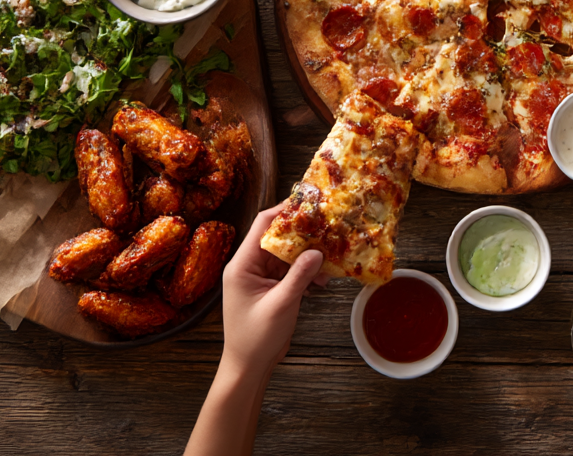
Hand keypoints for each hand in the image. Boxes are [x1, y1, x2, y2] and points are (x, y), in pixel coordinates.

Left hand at [219, 204, 327, 378]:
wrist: (248, 368)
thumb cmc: (255, 339)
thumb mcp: (280, 305)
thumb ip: (299, 276)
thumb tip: (317, 251)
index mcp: (242, 265)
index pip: (262, 225)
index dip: (284, 211)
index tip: (309, 204)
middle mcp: (250, 266)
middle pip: (278, 237)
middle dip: (303, 233)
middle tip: (327, 226)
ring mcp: (261, 276)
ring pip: (288, 253)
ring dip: (308, 254)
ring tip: (330, 254)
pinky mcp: (273, 287)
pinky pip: (292, 270)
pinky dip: (307, 271)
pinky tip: (323, 278)